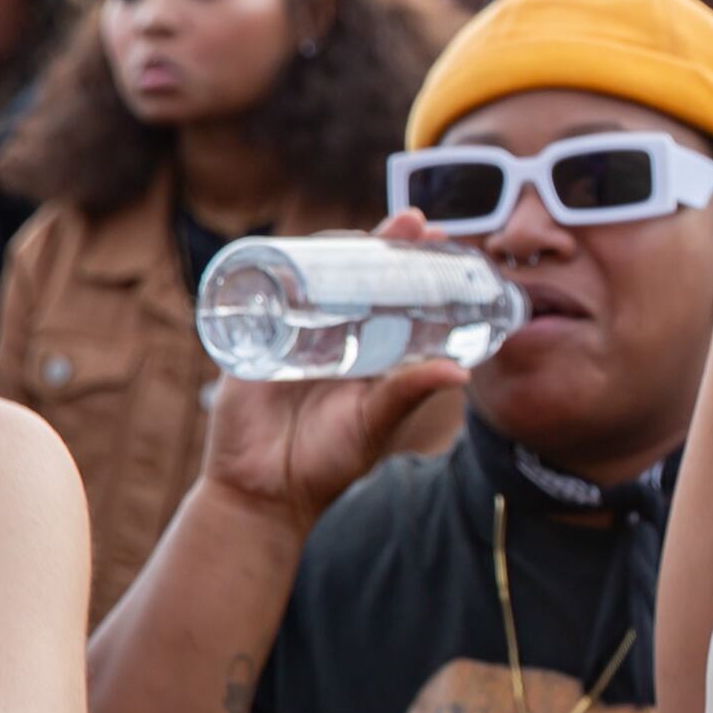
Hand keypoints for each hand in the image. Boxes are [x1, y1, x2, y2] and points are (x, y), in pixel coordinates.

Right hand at [195, 211, 464, 536]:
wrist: (266, 492)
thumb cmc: (328, 460)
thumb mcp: (376, 421)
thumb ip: (410, 394)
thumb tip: (462, 372)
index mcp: (366, 348)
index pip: (391, 292)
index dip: (409, 262)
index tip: (438, 234)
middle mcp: (330, 334)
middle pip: (353, 275)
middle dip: (379, 243)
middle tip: (411, 220)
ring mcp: (289, 334)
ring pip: (309, 279)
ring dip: (332, 248)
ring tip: (363, 231)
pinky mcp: (249, 343)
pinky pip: (256, 300)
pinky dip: (268, 273)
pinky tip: (289, 252)